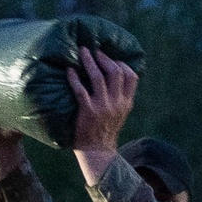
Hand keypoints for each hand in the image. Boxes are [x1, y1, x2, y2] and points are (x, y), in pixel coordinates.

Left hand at [67, 47, 138, 175]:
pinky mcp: (88, 112)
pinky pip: (80, 90)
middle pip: (115, 72)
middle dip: (104, 58)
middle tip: (95, 51)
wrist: (98, 150)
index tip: (112, 58)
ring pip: (98, 77)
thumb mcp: (121, 113)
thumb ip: (121, 96)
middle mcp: (116, 103)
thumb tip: (116, 73)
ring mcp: (102, 107)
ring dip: (89, 61)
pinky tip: (70, 70)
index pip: (131, 76)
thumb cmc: (107, 129)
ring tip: (82, 52)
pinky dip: (74, 78)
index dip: (122, 63)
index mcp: (126, 102)